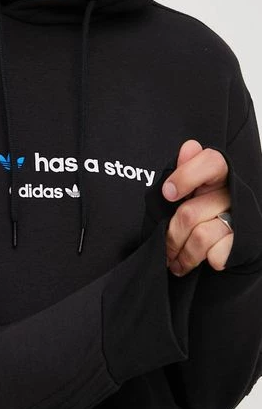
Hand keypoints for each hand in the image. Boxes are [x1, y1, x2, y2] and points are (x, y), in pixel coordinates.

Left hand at [162, 140, 233, 275]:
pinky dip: (206, 261)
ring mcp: (239, 218)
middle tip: (165, 246)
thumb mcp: (188, 190)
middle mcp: (232, 193)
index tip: (168, 193)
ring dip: (183, 254)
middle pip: (189, 213)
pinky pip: (217, 255)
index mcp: (218, 175)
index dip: (187, 176)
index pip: (211, 162)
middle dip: (171, 235)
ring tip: (176, 261)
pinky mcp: (244, 242)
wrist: (225, 243)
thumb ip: (185, 170)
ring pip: (200, 236)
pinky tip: (203, 261)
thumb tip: (189, 146)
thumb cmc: (201, 212)